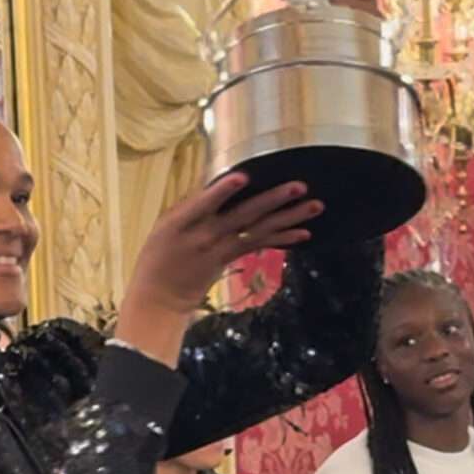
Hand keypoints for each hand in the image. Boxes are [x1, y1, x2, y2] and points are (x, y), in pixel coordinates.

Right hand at [126, 173, 324, 321]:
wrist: (160, 296)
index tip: (243, 177)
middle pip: (243, 216)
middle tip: (299, 186)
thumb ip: (190, 205)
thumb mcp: (164, 225)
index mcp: (181, 223)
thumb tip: (217, 181)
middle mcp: (205, 236)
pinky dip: (282, 239)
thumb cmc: (158, 254)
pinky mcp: (229, 260)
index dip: (223, 192)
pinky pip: (259, 246)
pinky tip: (304, 233)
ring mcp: (220, 250)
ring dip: (289, 218)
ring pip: (259, 231)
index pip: (204, 204)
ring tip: (314, 206)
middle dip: (272, 200)